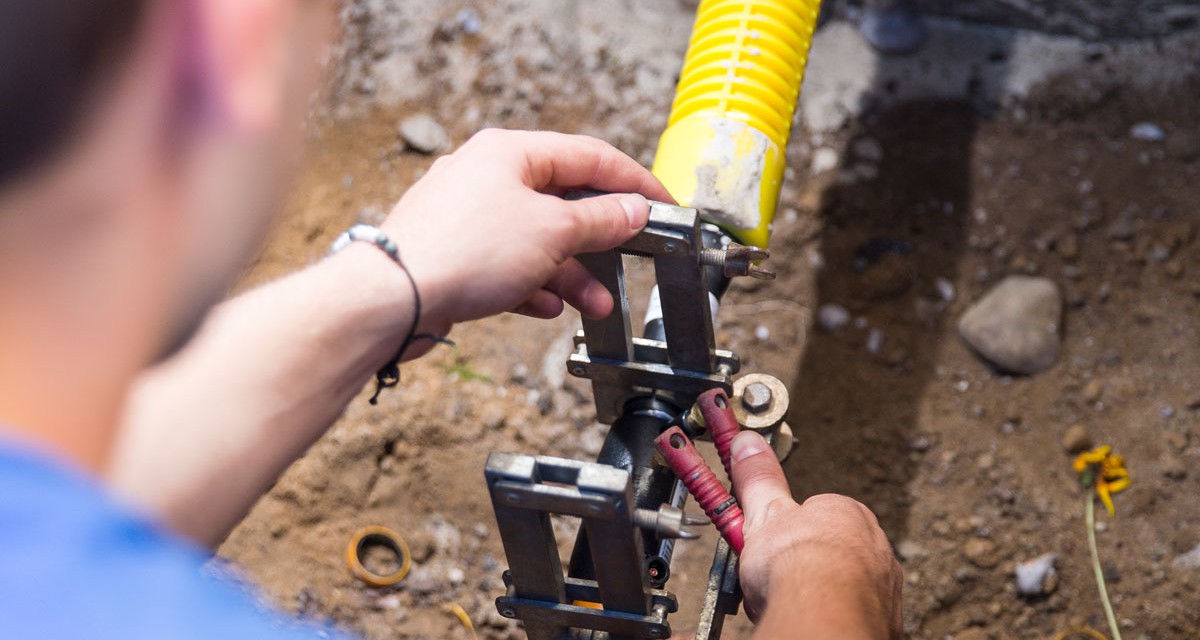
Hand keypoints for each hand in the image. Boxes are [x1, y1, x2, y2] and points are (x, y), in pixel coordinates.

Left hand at [380, 129, 672, 342]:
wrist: (394, 297)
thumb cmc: (463, 250)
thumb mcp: (553, 231)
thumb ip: (600, 220)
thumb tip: (632, 210)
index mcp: (510, 153)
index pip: (589, 157)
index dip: (633, 181)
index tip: (661, 204)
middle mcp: (486, 176)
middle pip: (562, 202)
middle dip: (598, 241)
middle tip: (629, 261)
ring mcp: (467, 215)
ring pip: (536, 239)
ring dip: (571, 272)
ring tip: (594, 305)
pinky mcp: (453, 253)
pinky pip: (507, 264)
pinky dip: (532, 284)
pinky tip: (547, 306)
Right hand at [731, 431, 901, 637]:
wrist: (823, 615)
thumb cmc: (801, 564)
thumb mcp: (765, 512)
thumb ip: (758, 478)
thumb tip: (748, 444)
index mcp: (847, 513)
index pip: (818, 514)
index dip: (789, 532)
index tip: (770, 544)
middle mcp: (874, 545)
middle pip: (835, 549)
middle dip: (808, 561)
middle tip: (778, 576)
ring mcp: (884, 584)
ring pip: (849, 583)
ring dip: (824, 589)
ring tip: (793, 600)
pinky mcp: (886, 620)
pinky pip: (858, 612)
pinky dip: (838, 614)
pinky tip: (815, 616)